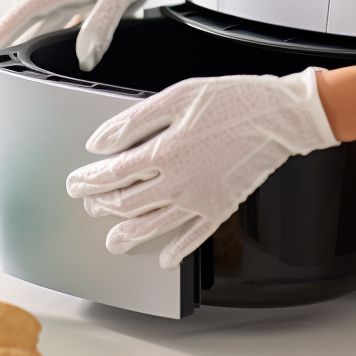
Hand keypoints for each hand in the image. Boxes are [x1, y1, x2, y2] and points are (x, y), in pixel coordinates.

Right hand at [0, 0, 191, 81]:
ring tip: (7, 78)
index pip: (15, 20)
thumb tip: (83, 61)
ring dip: (21, 52)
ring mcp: (69, 2)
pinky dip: (48, 49)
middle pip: (19, 28)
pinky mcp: (84, 7)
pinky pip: (58, 32)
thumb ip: (101, 24)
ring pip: (36, 32)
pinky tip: (47, 66)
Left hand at [65, 68, 338, 268]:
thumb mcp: (177, 97)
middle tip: (90, 203)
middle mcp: (178, 183)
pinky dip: (176, 250)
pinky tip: (165, 258)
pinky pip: (194, 237)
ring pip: (154, 225)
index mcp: (164, 152)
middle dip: (102, 204)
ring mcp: (200, 200)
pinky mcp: (221, 208)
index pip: (113, 174)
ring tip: (113, 240)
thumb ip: (134, 121)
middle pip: (128, 203)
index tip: (75, 182)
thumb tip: (99, 142)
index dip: (88, 180)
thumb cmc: (232, 99)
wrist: (280, 115)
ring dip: (129, 234)